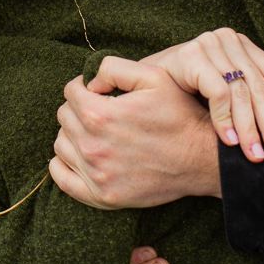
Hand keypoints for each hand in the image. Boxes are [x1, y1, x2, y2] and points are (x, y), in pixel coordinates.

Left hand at [50, 57, 219, 208]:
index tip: (100, 91)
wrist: (203, 159)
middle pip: (64, 117)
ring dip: (73, 134)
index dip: (85, 87)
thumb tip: (88, 80)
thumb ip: (113, 67)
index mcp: (100, 115)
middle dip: (79, 108)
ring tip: (96, 131)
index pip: (70, 92)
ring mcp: (96, 174)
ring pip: (61, 144)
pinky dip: (64, 164)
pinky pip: (62, 177)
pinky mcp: (102, 196)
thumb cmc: (180, 114)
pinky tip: (81, 155)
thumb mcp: (154, 76)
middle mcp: (93, 146)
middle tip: (102, 110)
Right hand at [141, 28, 263, 162]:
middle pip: (260, 84)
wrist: (142, 88)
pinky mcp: (190, 55)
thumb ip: (258, 84)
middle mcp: (226, 38)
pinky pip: (219, 92)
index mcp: (240, 44)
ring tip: (254, 153)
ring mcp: (208, 44)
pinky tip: (228, 141)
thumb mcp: (226, 88)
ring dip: (250, 128)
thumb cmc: (184, 91)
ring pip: (242, 91)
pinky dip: (225, 120)